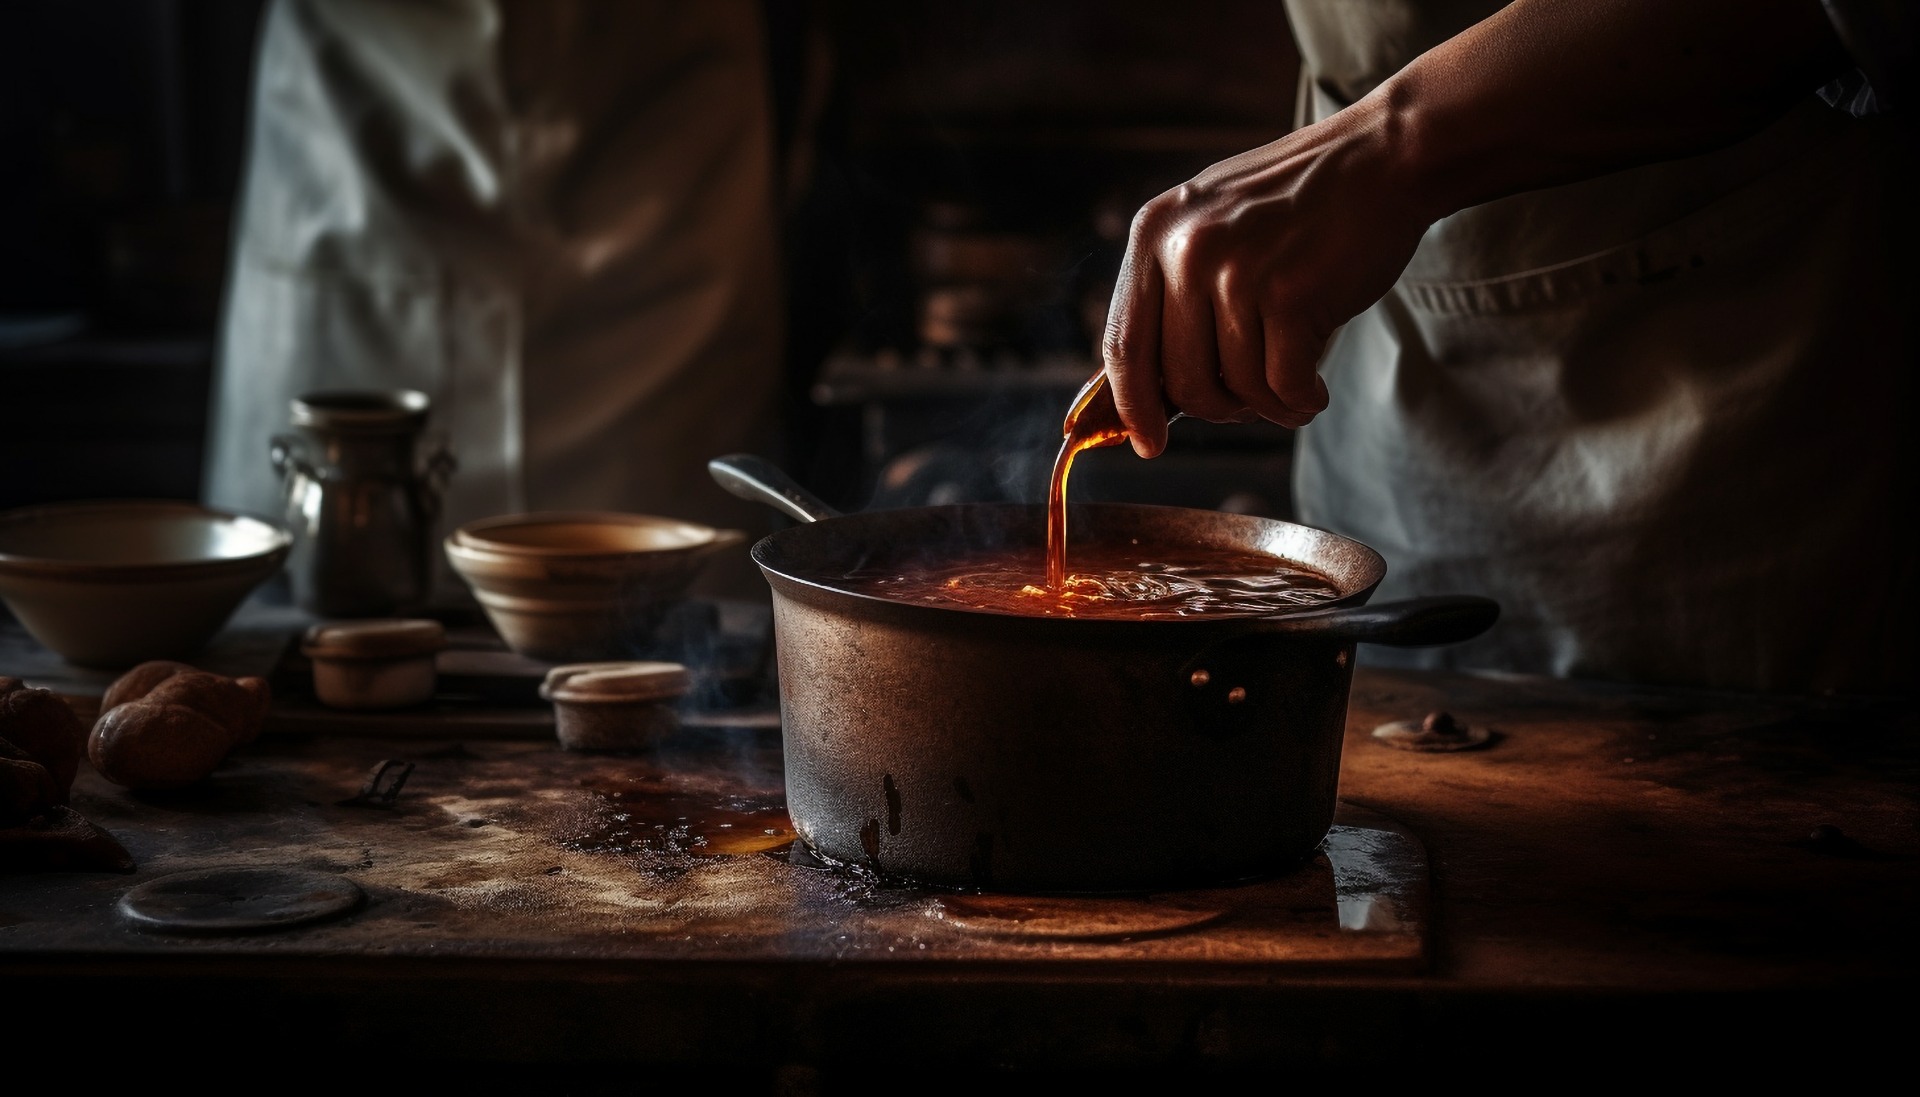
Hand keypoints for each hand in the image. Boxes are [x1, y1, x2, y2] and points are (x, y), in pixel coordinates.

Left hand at [1100, 94, 1437, 456]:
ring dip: (1267, 405)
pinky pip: (1281, 386)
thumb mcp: (1210, 224)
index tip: (1148, 443)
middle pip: (1179, 380)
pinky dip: (1300, 402)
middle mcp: (1186, 251)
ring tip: (1292, 385)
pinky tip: (1313, 390)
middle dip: (1218, 407)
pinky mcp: (1291, 296)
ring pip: (1235, 388)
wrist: (1378, 158)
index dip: (1133, 406)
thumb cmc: (1296, 206)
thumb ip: (1172, 293)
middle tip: (1251, 399)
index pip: (1123, 344)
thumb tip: (1141, 391)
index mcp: (1154, 234)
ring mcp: (1237, 272)